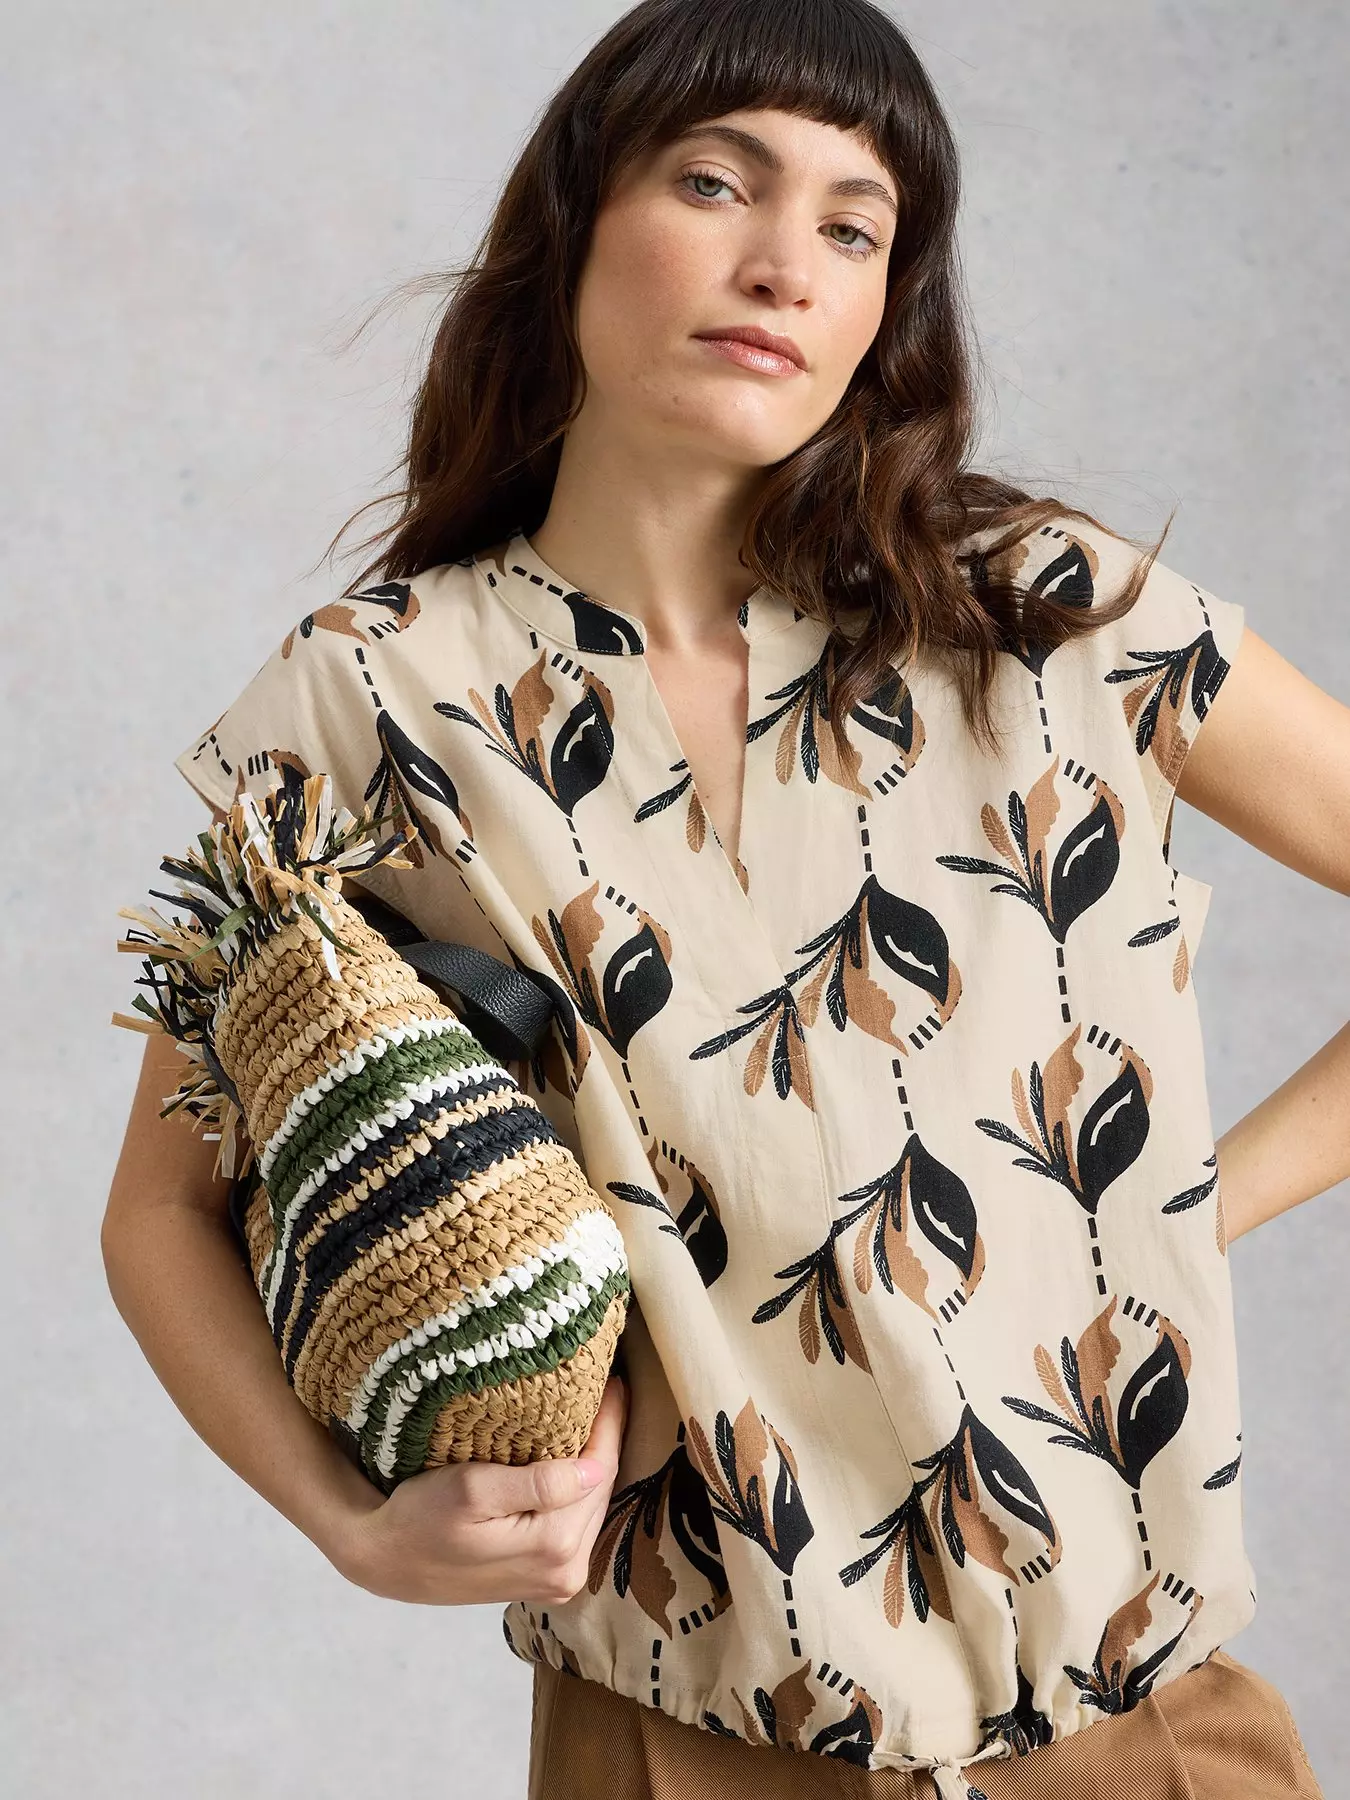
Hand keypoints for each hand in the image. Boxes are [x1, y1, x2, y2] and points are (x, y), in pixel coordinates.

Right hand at [329, 1373, 628, 1605]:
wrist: (386, 1561)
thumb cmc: (420, 1518)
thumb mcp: (472, 1491)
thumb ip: (538, 1483)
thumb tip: (595, 1468)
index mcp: (553, 1546)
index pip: (598, 1469)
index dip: (608, 1422)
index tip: (614, 1382)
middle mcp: (565, 1571)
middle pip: (601, 1489)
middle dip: (606, 1439)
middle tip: (607, 1391)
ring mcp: (558, 1581)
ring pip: (593, 1507)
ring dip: (594, 1464)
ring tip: (594, 1418)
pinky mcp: (545, 1579)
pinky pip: (577, 1525)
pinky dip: (578, 1491)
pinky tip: (572, 1461)